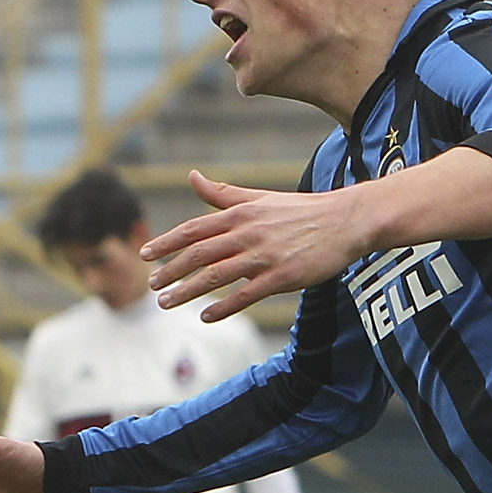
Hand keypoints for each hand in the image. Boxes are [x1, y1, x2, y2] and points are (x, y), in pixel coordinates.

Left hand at [141, 171, 375, 321]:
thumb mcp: (259, 197)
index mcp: (240, 213)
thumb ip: (222, 193)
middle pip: (199, 253)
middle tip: (151, 285)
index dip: (166, 242)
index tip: (146, 254)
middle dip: (171, 270)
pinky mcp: (282, 277)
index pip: (194, 229)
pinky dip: (223, 306)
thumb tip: (192, 176)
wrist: (345, 221)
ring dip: (187, 290)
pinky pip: (245, 295)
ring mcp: (264, 256)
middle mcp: (248, 233)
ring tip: (166, 303)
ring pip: (216, 275)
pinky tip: (205, 316)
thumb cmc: (301, 211)